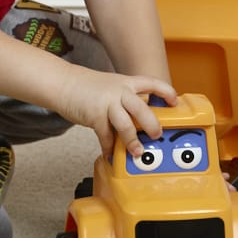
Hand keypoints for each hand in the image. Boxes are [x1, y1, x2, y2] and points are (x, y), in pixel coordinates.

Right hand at [56, 66, 175, 159]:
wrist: (62, 82)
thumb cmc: (87, 87)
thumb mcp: (112, 85)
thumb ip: (127, 98)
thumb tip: (142, 117)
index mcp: (127, 82)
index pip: (152, 83)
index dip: (166, 92)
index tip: (174, 102)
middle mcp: (119, 91)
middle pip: (142, 108)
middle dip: (152, 124)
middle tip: (157, 135)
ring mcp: (107, 103)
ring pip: (125, 125)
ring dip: (132, 141)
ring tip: (137, 152)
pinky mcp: (94, 115)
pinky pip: (105, 136)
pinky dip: (108, 148)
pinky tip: (109, 155)